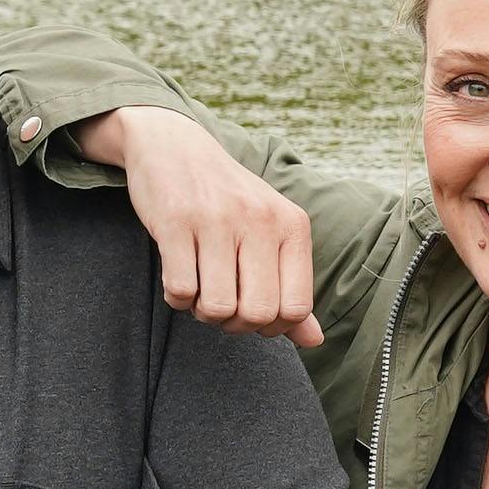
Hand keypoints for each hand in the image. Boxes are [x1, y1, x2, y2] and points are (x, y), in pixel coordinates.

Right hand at [75, 105, 319, 346]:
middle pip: (257, 313)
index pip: (295, 308)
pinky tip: (179, 276)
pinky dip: (177, 298)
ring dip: (203, 312)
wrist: (175, 146)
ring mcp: (216, 219)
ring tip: (200, 290)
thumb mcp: (269, 233)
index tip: (252, 312)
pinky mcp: (174, 221)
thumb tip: (315, 342)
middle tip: (222, 306)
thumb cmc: (227, 199)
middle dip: (235, 325)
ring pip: (217, 307)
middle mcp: (259, 219)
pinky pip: (180, 290)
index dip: (271, 326)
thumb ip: (291, 288)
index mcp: (291, 225)